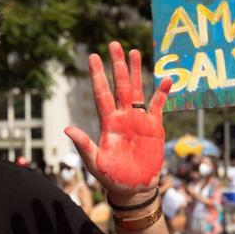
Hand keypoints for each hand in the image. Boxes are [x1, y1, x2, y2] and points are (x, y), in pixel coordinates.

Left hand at [65, 41, 171, 203]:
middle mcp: (123, 116)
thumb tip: (68, 129)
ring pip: (137, 90)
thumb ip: (84, 145)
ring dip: (136, 72)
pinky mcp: (154, 127)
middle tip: (114, 44)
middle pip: (120, 85)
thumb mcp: (95, 163)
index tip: (93, 57)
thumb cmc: (112, 178)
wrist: (134, 189)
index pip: (102, 94)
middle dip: (117, 66)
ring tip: (134, 52)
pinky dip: (162, 93)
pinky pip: (158, 105)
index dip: (98, 76)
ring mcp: (139, 120)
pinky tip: (166, 79)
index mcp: (108, 123)